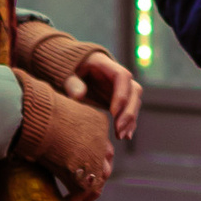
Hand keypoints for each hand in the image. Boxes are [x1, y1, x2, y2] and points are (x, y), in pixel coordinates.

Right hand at [11, 72, 114, 200]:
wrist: (38, 120)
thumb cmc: (40, 110)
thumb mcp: (61, 110)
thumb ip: (66, 122)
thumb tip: (61, 118)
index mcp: (99, 122)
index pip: (103, 144)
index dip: (96, 157)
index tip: (88, 164)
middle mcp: (102, 141)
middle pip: (105, 164)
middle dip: (98, 176)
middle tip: (89, 187)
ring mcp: (96, 160)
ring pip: (98, 181)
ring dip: (89, 191)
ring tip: (81, 199)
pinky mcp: (86, 176)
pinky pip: (83, 192)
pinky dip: (75, 198)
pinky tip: (65, 200)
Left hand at [14, 19, 141, 138]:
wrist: (70, 68)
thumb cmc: (66, 70)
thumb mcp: (65, 74)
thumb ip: (71, 83)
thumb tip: (79, 95)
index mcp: (104, 64)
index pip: (122, 76)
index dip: (121, 94)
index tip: (112, 113)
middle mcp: (117, 75)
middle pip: (134, 90)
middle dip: (128, 112)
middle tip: (118, 131)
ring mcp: (120, 86)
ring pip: (134, 101)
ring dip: (130, 119)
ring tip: (122, 136)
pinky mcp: (119, 98)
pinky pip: (129, 109)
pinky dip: (129, 122)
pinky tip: (125, 136)